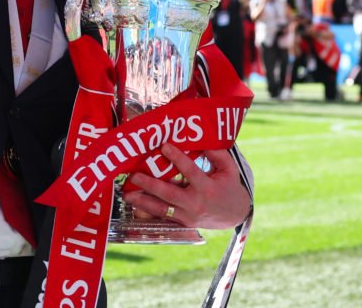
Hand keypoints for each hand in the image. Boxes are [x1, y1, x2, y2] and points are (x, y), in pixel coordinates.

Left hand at [123, 145, 249, 230]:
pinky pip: (163, 217)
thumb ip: (216, 153)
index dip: (177, 158)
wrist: (235, 216)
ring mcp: (188, 216)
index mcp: (207, 188)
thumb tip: (200, 139)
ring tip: (127, 194)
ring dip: (143, 202)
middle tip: (134, 175)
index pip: (190, 172)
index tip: (164, 145)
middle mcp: (195, 204)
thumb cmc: (230, 187)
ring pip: (161, 209)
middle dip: (150, 184)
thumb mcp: (229, 169)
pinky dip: (148, 212)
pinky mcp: (182, 223)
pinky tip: (135, 205)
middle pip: (169, 194)